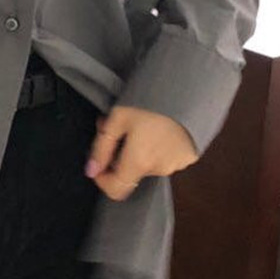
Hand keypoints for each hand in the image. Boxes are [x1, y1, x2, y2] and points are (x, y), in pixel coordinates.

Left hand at [84, 105, 198, 200]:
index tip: (100, 161)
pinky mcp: (188, 156)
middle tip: (119, 129)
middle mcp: (159, 169)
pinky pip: (165, 158)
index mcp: (139, 162)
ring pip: (147, 165)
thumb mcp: (117, 117)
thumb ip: (101, 148)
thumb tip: (91, 171)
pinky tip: (158, 128)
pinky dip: (157, 148)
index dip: (103, 179)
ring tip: (140, 124)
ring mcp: (176, 164)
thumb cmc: (151, 100)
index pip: (116, 190)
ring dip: (139, 150)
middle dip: (120, 155)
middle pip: (131, 173)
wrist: (189, 88)